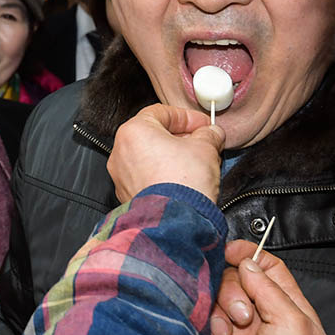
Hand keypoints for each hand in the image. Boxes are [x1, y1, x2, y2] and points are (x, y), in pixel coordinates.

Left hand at [107, 104, 224, 202]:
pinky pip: (147, 178)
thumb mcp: (206, 148)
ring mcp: (122, 176)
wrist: (176, 222)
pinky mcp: (128, 196)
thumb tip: (212, 134)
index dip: (188, 117)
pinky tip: (184, 182)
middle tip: (203, 144)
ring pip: (150, 157)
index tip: (204, 125)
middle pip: (155, 135)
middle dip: (182, 138)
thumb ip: (209, 135)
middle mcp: (121, 152)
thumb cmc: (183, 182)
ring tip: (196, 165)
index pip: (163, 112)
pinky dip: (164, 176)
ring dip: (173, 158)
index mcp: (134, 131)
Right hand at [210, 240, 330, 334]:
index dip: (249, 254)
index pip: (268, 267)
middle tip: (243, 313)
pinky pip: (208, 324)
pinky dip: (210, 324)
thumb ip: (268, 288)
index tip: (229, 250)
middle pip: (240, 281)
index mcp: (290, 307)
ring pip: (221, 301)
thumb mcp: (291, 322)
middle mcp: (266, 318)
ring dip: (222, 308)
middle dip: (234, 288)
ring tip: (231, 331)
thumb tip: (247, 261)